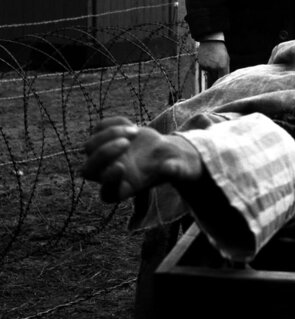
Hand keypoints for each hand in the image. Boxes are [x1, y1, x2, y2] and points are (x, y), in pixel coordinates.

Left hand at [83, 116, 201, 201]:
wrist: (166, 154)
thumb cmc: (174, 165)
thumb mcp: (181, 169)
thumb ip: (176, 170)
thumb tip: (168, 168)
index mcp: (127, 188)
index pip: (107, 194)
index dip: (108, 182)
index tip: (122, 166)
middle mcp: (110, 175)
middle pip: (88, 171)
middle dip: (103, 154)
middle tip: (126, 143)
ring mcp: (106, 157)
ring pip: (89, 147)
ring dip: (108, 136)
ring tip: (134, 131)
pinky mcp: (108, 139)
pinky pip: (98, 129)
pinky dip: (112, 124)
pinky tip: (132, 125)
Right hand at [197, 40, 229, 84]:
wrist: (211, 41)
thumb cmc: (221, 50)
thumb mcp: (226, 59)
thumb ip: (225, 69)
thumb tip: (225, 78)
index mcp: (222, 66)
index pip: (222, 78)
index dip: (221, 82)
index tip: (221, 86)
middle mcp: (213, 68)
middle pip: (214, 78)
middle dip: (216, 77)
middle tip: (216, 75)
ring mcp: (206, 66)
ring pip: (209, 73)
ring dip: (211, 71)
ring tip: (213, 61)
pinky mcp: (201, 65)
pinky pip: (204, 69)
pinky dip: (206, 67)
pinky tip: (208, 59)